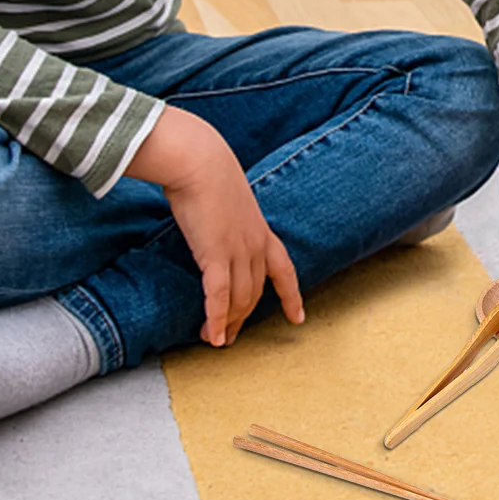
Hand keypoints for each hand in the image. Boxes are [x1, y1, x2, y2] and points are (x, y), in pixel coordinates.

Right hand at [126, 105, 303, 346]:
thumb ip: (228, 216)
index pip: (284, 268)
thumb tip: (216, 222)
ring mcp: (238, 250)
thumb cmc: (208, 173)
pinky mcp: (216, 255)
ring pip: (240, 299)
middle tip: (230, 337)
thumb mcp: (228, 198)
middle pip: (256, 292)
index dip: (291, 295)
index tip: (298, 317)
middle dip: (244, 317)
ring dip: (228, 323)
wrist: (200, 160)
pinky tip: (212, 336)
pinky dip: (216, 319)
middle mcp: (255, 243)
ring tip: (216, 340)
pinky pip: (219, 297)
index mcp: (261, 229)